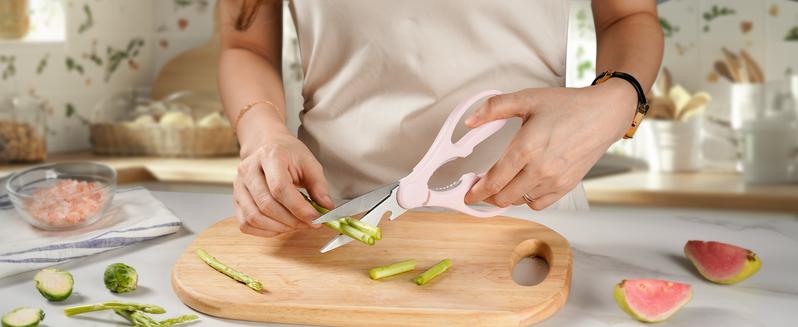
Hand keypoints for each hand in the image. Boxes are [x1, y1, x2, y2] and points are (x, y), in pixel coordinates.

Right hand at [233, 131, 334, 236]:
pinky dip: (265, 231)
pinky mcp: (235, 200)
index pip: (280, 188)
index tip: (316, 219)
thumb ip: (319, 186)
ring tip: (296, 225)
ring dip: (279, 228)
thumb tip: (326, 208)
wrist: (267, 147)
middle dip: (292, 221)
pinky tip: (281, 226)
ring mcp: (238, 186)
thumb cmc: (289, 155)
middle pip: (266, 205)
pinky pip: (246, 224)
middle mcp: (248, 170)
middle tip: (309, 224)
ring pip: (254, 217)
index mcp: (269, 156)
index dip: (299, 208)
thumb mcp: (309, 163)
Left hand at [464, 79, 636, 209]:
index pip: (493, 181)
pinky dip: (527, 199)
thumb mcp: (527, 99)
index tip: (467, 194)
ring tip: (502, 183)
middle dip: (488, 195)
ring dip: (506, 196)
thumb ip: (494, 108)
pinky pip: (538, 204)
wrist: (604, 114)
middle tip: (481, 187)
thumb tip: (470, 121)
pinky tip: (524, 185)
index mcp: (526, 148)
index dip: (476, 191)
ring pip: (519, 201)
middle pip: (503, 197)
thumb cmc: (568, 106)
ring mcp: (554, 180)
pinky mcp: (566, 186)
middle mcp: (540, 169)